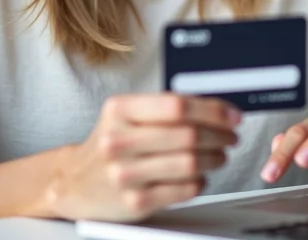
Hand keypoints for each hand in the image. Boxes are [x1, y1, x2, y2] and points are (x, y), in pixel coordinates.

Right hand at [44, 93, 241, 221]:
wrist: (76, 181)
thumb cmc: (111, 142)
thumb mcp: (126, 114)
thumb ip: (164, 107)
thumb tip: (214, 106)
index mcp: (120, 110)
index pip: (177, 105)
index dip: (212, 109)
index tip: (232, 114)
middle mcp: (119, 141)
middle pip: (188, 135)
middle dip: (220, 135)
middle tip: (231, 136)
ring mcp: (125, 174)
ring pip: (190, 163)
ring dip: (215, 158)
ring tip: (220, 155)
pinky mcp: (135, 202)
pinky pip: (183, 190)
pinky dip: (200, 181)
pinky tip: (200, 176)